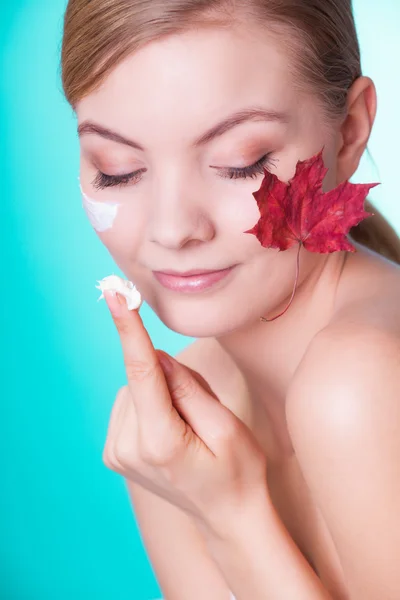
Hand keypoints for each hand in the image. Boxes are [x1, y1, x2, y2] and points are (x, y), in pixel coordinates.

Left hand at [102, 290, 267, 537]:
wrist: (228, 517)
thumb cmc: (238, 471)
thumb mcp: (227, 426)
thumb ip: (188, 387)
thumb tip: (157, 355)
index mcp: (159, 440)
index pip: (140, 372)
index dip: (128, 329)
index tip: (113, 294)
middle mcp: (127, 447)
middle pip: (143, 378)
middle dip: (171, 379)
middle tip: (203, 410)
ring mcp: (116, 453)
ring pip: (135, 388)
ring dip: (162, 393)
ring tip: (190, 425)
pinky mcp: (114, 452)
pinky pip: (131, 403)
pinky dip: (151, 405)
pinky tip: (173, 429)